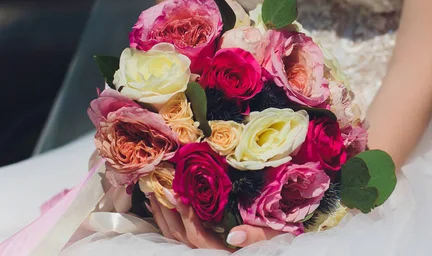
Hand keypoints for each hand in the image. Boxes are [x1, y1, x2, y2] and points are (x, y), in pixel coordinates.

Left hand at [148, 191, 280, 248]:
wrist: (275, 249)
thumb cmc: (276, 241)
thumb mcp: (270, 238)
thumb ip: (254, 237)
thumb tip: (234, 235)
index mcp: (221, 251)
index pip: (196, 233)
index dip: (184, 213)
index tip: (174, 192)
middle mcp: (207, 253)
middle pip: (178, 236)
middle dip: (164, 211)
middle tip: (154, 185)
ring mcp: (203, 251)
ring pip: (174, 237)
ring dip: (162, 216)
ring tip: (153, 194)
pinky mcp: (203, 247)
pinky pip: (178, 237)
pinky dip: (168, 223)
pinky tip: (163, 209)